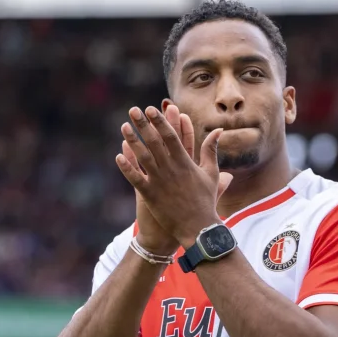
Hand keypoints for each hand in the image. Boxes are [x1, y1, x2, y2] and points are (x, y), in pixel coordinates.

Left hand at [116, 105, 232, 248]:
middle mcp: (171, 169)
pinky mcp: (150, 195)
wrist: (198, 227)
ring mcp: (159, 182)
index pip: (171, 136)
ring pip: (142, 157)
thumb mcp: (212, 173)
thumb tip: (218, 130)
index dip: (160, 121)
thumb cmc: (206, 200)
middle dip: (143, 124)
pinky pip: (135, 178)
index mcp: (186, 162)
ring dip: (132, 141)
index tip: (151, 109)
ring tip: (124, 127)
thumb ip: (211, 150)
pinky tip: (118, 156)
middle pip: (154, 142)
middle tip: (133, 110)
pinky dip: (127, 167)